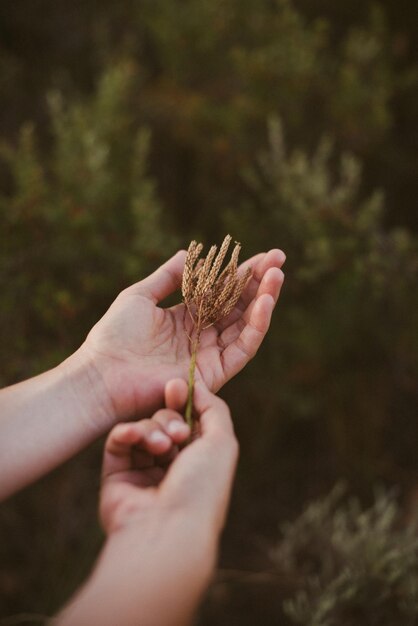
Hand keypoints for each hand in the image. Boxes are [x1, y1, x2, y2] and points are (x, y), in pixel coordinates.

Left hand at [75, 248, 284, 424]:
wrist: (103, 376)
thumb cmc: (114, 336)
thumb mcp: (139, 296)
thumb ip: (168, 277)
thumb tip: (189, 252)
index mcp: (185, 317)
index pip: (221, 292)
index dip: (241, 274)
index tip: (263, 255)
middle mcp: (201, 336)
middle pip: (239, 306)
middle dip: (260, 283)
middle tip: (279, 259)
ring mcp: (209, 355)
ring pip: (246, 325)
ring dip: (264, 300)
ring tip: (277, 276)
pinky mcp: (213, 373)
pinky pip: (242, 348)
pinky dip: (256, 326)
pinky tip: (265, 302)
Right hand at [100, 379, 237, 536]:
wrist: (168, 529)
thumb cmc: (201, 487)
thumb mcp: (222, 442)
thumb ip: (213, 408)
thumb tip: (196, 385)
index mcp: (199, 461)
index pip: (189, 420)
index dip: (183, 401)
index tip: (176, 385)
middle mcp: (172, 466)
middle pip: (166, 420)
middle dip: (170, 417)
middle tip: (176, 432)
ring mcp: (144, 471)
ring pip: (143, 428)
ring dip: (152, 429)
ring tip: (161, 447)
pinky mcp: (117, 475)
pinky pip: (118, 441)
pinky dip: (126, 432)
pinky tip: (133, 436)